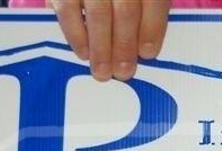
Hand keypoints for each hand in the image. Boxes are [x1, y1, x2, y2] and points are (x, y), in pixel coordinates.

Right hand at [50, 0, 171, 81]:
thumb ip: (145, 14)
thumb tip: (143, 50)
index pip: (153, 1)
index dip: (152, 28)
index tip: (148, 54)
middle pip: (126, 9)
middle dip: (125, 45)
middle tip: (123, 72)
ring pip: (98, 13)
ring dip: (101, 48)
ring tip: (103, 72)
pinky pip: (68, 11)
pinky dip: (76, 35)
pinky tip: (83, 53)